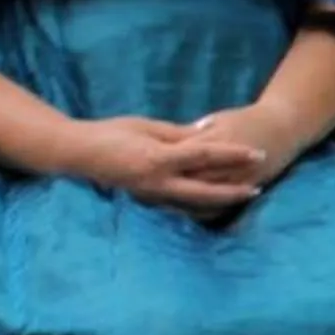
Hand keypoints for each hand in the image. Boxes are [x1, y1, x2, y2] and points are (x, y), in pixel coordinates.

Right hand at [60, 116, 264, 216]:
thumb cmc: (110, 132)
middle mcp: (157, 182)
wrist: (75, 153)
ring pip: (193, 205)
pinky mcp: (144, 201)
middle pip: (205, 191)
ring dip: (219, 203)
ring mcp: (150, 195)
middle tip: (258, 187)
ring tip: (241, 197)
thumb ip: (177, 135)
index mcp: (158, 158)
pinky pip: (177, 208)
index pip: (206, 155)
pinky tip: (212, 207)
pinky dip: (197, 208)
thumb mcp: (147, 127)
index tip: (257, 153)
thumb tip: (206, 138)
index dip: (234, 154)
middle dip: (233, 191)